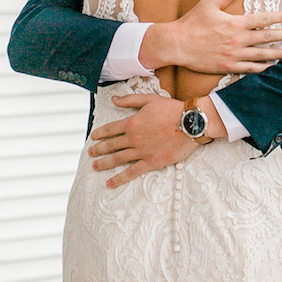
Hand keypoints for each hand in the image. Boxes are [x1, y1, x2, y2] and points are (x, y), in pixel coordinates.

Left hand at [89, 92, 225, 187]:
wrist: (190, 124)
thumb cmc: (172, 109)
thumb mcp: (149, 99)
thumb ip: (130, 100)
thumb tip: (114, 99)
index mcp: (132, 122)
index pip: (110, 129)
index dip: (100, 133)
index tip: (93, 137)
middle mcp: (133, 138)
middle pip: (111, 145)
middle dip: (98, 149)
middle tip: (90, 153)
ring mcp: (141, 151)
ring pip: (117, 159)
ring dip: (104, 163)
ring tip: (95, 166)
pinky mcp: (151, 162)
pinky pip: (132, 172)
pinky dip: (119, 178)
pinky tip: (110, 182)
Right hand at [137, 0, 281, 76]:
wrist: (177, 44)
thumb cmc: (191, 23)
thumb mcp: (209, 4)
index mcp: (235, 23)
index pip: (263, 19)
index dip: (279, 17)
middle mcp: (237, 40)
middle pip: (266, 37)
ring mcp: (234, 55)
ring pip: (261, 55)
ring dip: (276, 53)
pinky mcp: (228, 67)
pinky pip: (249, 69)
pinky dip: (261, 68)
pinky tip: (270, 67)